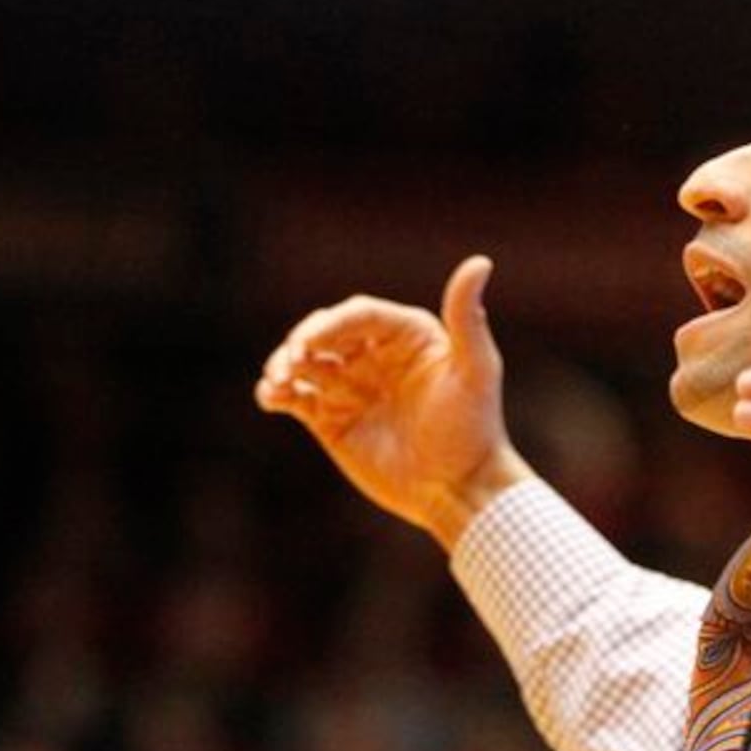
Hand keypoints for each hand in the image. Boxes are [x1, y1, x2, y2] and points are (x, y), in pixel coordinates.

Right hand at [255, 255, 530, 547]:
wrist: (458, 489)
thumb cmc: (473, 427)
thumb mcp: (475, 370)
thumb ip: (467, 318)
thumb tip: (479, 261)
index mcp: (406, 336)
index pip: (358, 315)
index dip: (331, 324)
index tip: (311, 342)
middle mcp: (374, 356)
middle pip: (324, 334)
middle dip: (301, 342)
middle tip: (291, 362)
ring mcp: (350, 387)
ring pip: (303, 363)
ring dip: (283, 365)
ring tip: (277, 382)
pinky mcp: (331, 420)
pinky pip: (294, 397)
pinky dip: (275, 393)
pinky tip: (271, 396)